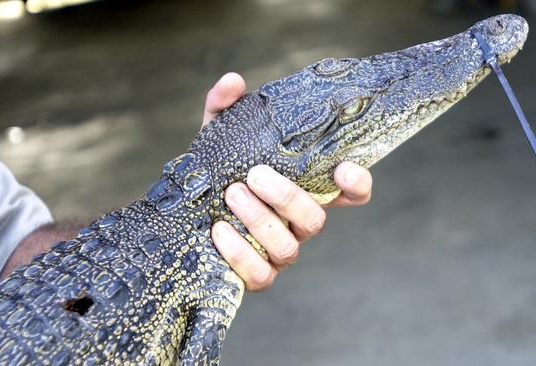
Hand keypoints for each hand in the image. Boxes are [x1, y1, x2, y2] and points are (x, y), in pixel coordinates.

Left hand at [203, 73, 372, 290]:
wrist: (178, 210)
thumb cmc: (213, 171)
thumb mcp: (217, 136)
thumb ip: (226, 108)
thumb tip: (234, 81)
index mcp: (302, 190)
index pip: (350, 193)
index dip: (357, 184)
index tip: (344, 167)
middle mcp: (297, 223)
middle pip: (315, 219)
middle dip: (287, 197)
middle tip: (254, 175)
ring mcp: (279, 251)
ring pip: (288, 246)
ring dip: (261, 220)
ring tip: (232, 194)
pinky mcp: (256, 275)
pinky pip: (259, 274)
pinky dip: (241, 253)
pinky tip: (219, 230)